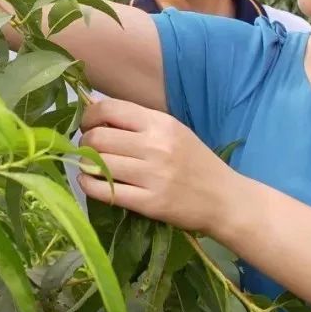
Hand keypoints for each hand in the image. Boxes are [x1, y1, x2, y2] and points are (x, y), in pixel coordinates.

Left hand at [76, 99, 242, 234]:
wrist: (225, 199)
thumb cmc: (196, 163)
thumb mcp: (173, 131)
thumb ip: (138, 121)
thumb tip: (96, 108)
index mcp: (161, 123)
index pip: (109, 109)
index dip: (89, 116)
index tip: (88, 126)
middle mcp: (155, 145)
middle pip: (98, 137)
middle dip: (85, 143)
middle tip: (89, 150)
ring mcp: (153, 175)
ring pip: (98, 163)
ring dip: (85, 164)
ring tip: (89, 167)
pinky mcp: (150, 203)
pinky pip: (105, 190)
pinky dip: (88, 186)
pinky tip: (89, 183)